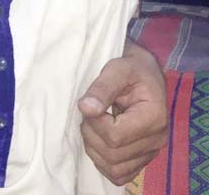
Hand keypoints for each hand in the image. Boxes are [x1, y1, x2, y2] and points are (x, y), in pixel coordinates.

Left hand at [78, 41, 167, 184]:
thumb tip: (86, 108)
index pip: (115, 136)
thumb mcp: (117, 69)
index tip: (90, 105)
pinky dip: (103, 162)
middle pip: (113, 154)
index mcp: (154, 117)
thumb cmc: (131, 69)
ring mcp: (150, 152)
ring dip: (94, 148)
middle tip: (91, 113)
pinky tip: (99, 141)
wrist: (144, 75)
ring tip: (95, 125)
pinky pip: (119, 175)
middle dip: (91, 134)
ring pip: (113, 168)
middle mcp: (157, 140)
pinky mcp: (142, 159)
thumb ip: (101, 87)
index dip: (95, 123)